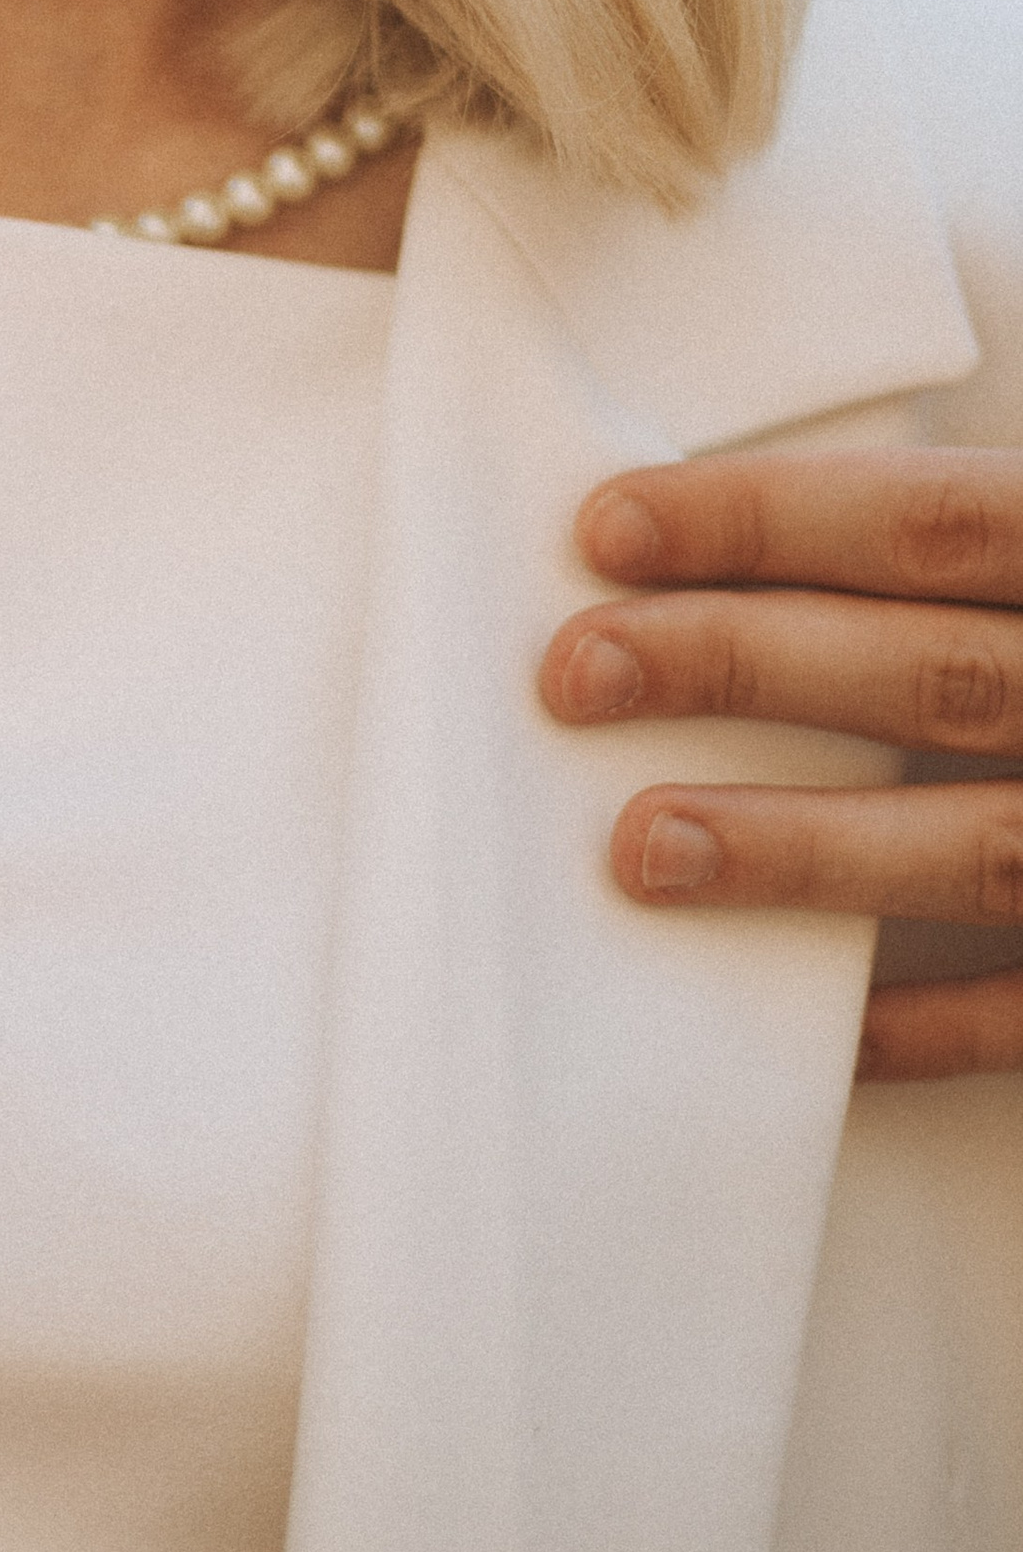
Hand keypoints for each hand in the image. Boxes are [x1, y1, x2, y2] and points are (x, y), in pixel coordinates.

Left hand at [541, 449, 1022, 1078]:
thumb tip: (749, 539)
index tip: (606, 526)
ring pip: (980, 849)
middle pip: (930, 673)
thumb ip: (972, 537)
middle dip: (740, 665)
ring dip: (800, 849)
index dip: (767, 519)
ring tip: (637, 849)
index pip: (931, 520)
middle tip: (572, 673)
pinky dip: (924, 1025)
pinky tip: (811, 1031)